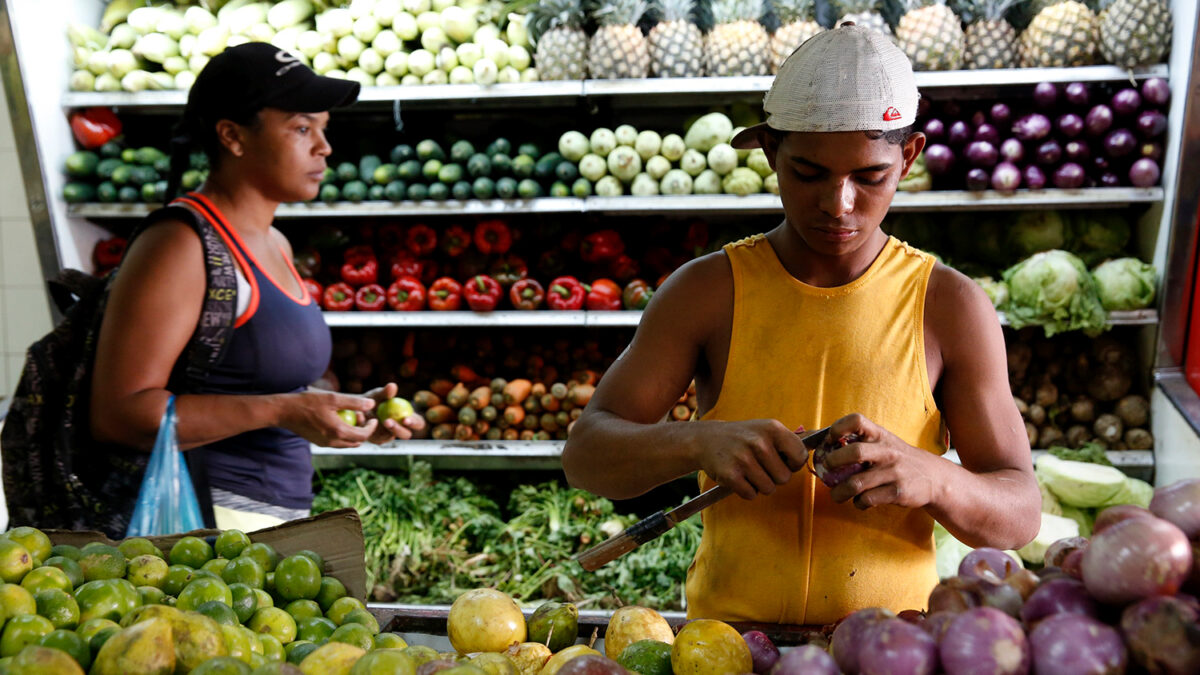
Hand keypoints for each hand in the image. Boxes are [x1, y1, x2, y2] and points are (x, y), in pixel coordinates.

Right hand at [278, 390, 379, 447]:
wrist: (284, 412)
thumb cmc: (308, 402)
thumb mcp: (333, 398)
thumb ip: (354, 402)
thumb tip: (372, 404)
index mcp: (338, 432)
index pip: (363, 436)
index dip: (371, 427)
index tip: (373, 418)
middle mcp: (332, 442)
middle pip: (356, 442)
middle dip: (363, 431)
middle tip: (362, 417)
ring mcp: (325, 444)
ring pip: (347, 444)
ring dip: (353, 434)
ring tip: (352, 418)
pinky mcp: (318, 442)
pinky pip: (337, 442)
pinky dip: (343, 435)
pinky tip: (340, 421)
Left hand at [362, 383, 425, 443]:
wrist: (357, 407)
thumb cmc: (374, 399)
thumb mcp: (378, 394)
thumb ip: (385, 392)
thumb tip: (392, 386)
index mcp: (408, 418)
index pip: (418, 423)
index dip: (414, 423)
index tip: (405, 419)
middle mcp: (401, 429)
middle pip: (406, 435)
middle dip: (398, 430)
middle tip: (387, 421)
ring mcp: (389, 436)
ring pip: (389, 438)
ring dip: (381, 430)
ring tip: (371, 419)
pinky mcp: (377, 440)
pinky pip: (375, 438)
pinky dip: (367, 429)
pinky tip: (360, 417)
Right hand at [694, 419, 810, 499]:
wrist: (706, 439)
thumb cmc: (743, 436)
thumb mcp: (766, 429)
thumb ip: (791, 438)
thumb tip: (822, 436)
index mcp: (772, 428)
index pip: (800, 456)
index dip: (793, 464)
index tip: (783, 461)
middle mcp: (758, 442)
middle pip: (785, 478)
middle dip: (774, 476)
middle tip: (760, 465)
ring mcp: (743, 459)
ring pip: (768, 488)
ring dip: (760, 484)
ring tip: (748, 470)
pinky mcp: (730, 475)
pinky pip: (751, 494)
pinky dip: (746, 490)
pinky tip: (738, 476)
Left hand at [824, 413, 942, 509]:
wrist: (934, 477)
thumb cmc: (896, 458)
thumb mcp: (881, 443)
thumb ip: (854, 440)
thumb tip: (810, 436)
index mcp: (879, 435)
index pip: (857, 420)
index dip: (838, 428)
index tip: (830, 439)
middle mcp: (887, 451)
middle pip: (854, 452)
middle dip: (833, 461)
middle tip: (827, 468)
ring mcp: (893, 472)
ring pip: (856, 483)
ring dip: (839, 492)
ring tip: (837, 495)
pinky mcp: (897, 492)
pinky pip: (868, 499)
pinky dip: (858, 503)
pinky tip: (860, 501)